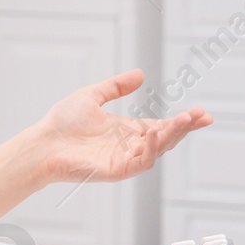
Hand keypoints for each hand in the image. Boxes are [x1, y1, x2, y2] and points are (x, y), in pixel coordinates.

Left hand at [32, 68, 211, 183]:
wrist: (43, 143)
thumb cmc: (62, 124)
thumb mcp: (93, 95)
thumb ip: (116, 86)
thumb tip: (140, 74)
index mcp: (127, 131)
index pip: (162, 126)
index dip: (182, 121)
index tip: (201, 113)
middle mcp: (130, 146)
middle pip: (166, 138)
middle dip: (185, 127)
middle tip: (201, 115)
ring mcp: (125, 160)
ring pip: (158, 150)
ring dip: (173, 135)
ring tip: (185, 120)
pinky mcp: (117, 170)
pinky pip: (142, 162)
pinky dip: (153, 148)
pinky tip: (158, 132)